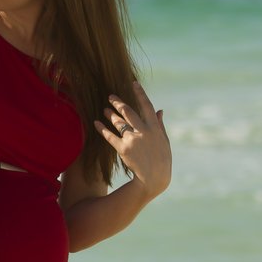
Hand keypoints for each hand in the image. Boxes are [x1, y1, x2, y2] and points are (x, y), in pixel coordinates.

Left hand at [94, 82, 170, 196]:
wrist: (154, 178)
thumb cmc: (162, 160)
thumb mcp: (164, 141)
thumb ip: (159, 125)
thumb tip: (159, 110)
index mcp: (154, 127)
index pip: (147, 105)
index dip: (140, 93)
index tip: (133, 83)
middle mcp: (143, 131)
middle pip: (128, 111)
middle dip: (118, 102)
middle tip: (110, 96)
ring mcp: (132, 139)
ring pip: (118, 122)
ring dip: (110, 114)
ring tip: (104, 109)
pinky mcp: (123, 148)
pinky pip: (109, 136)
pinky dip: (102, 129)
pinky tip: (96, 123)